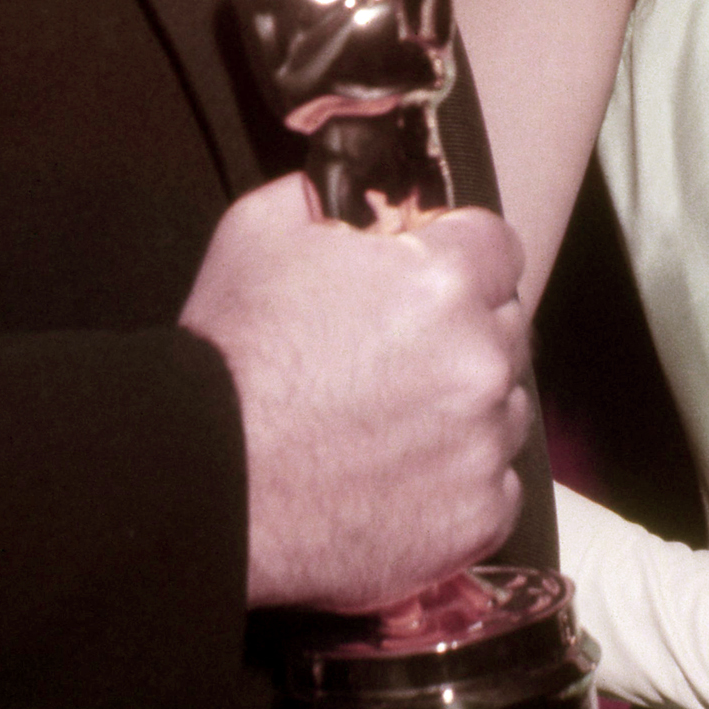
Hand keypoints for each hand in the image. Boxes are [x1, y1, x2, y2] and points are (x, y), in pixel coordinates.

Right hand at [181, 177, 530, 612]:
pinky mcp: (477, 518)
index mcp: (445, 279)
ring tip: (390, 421)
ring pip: (504, 405)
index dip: (456, 257)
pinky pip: (495, 484)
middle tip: (393, 356)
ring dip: (465, 405)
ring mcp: (483, 443)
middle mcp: (481, 358)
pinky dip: (459, 480)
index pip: (497, 246)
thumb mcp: (261, 231)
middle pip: (504, 325)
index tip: (422, 279)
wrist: (203, 488)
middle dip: (462, 329)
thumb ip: (333, 193)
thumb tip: (368, 191)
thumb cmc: (229, 356)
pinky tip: (400, 476)